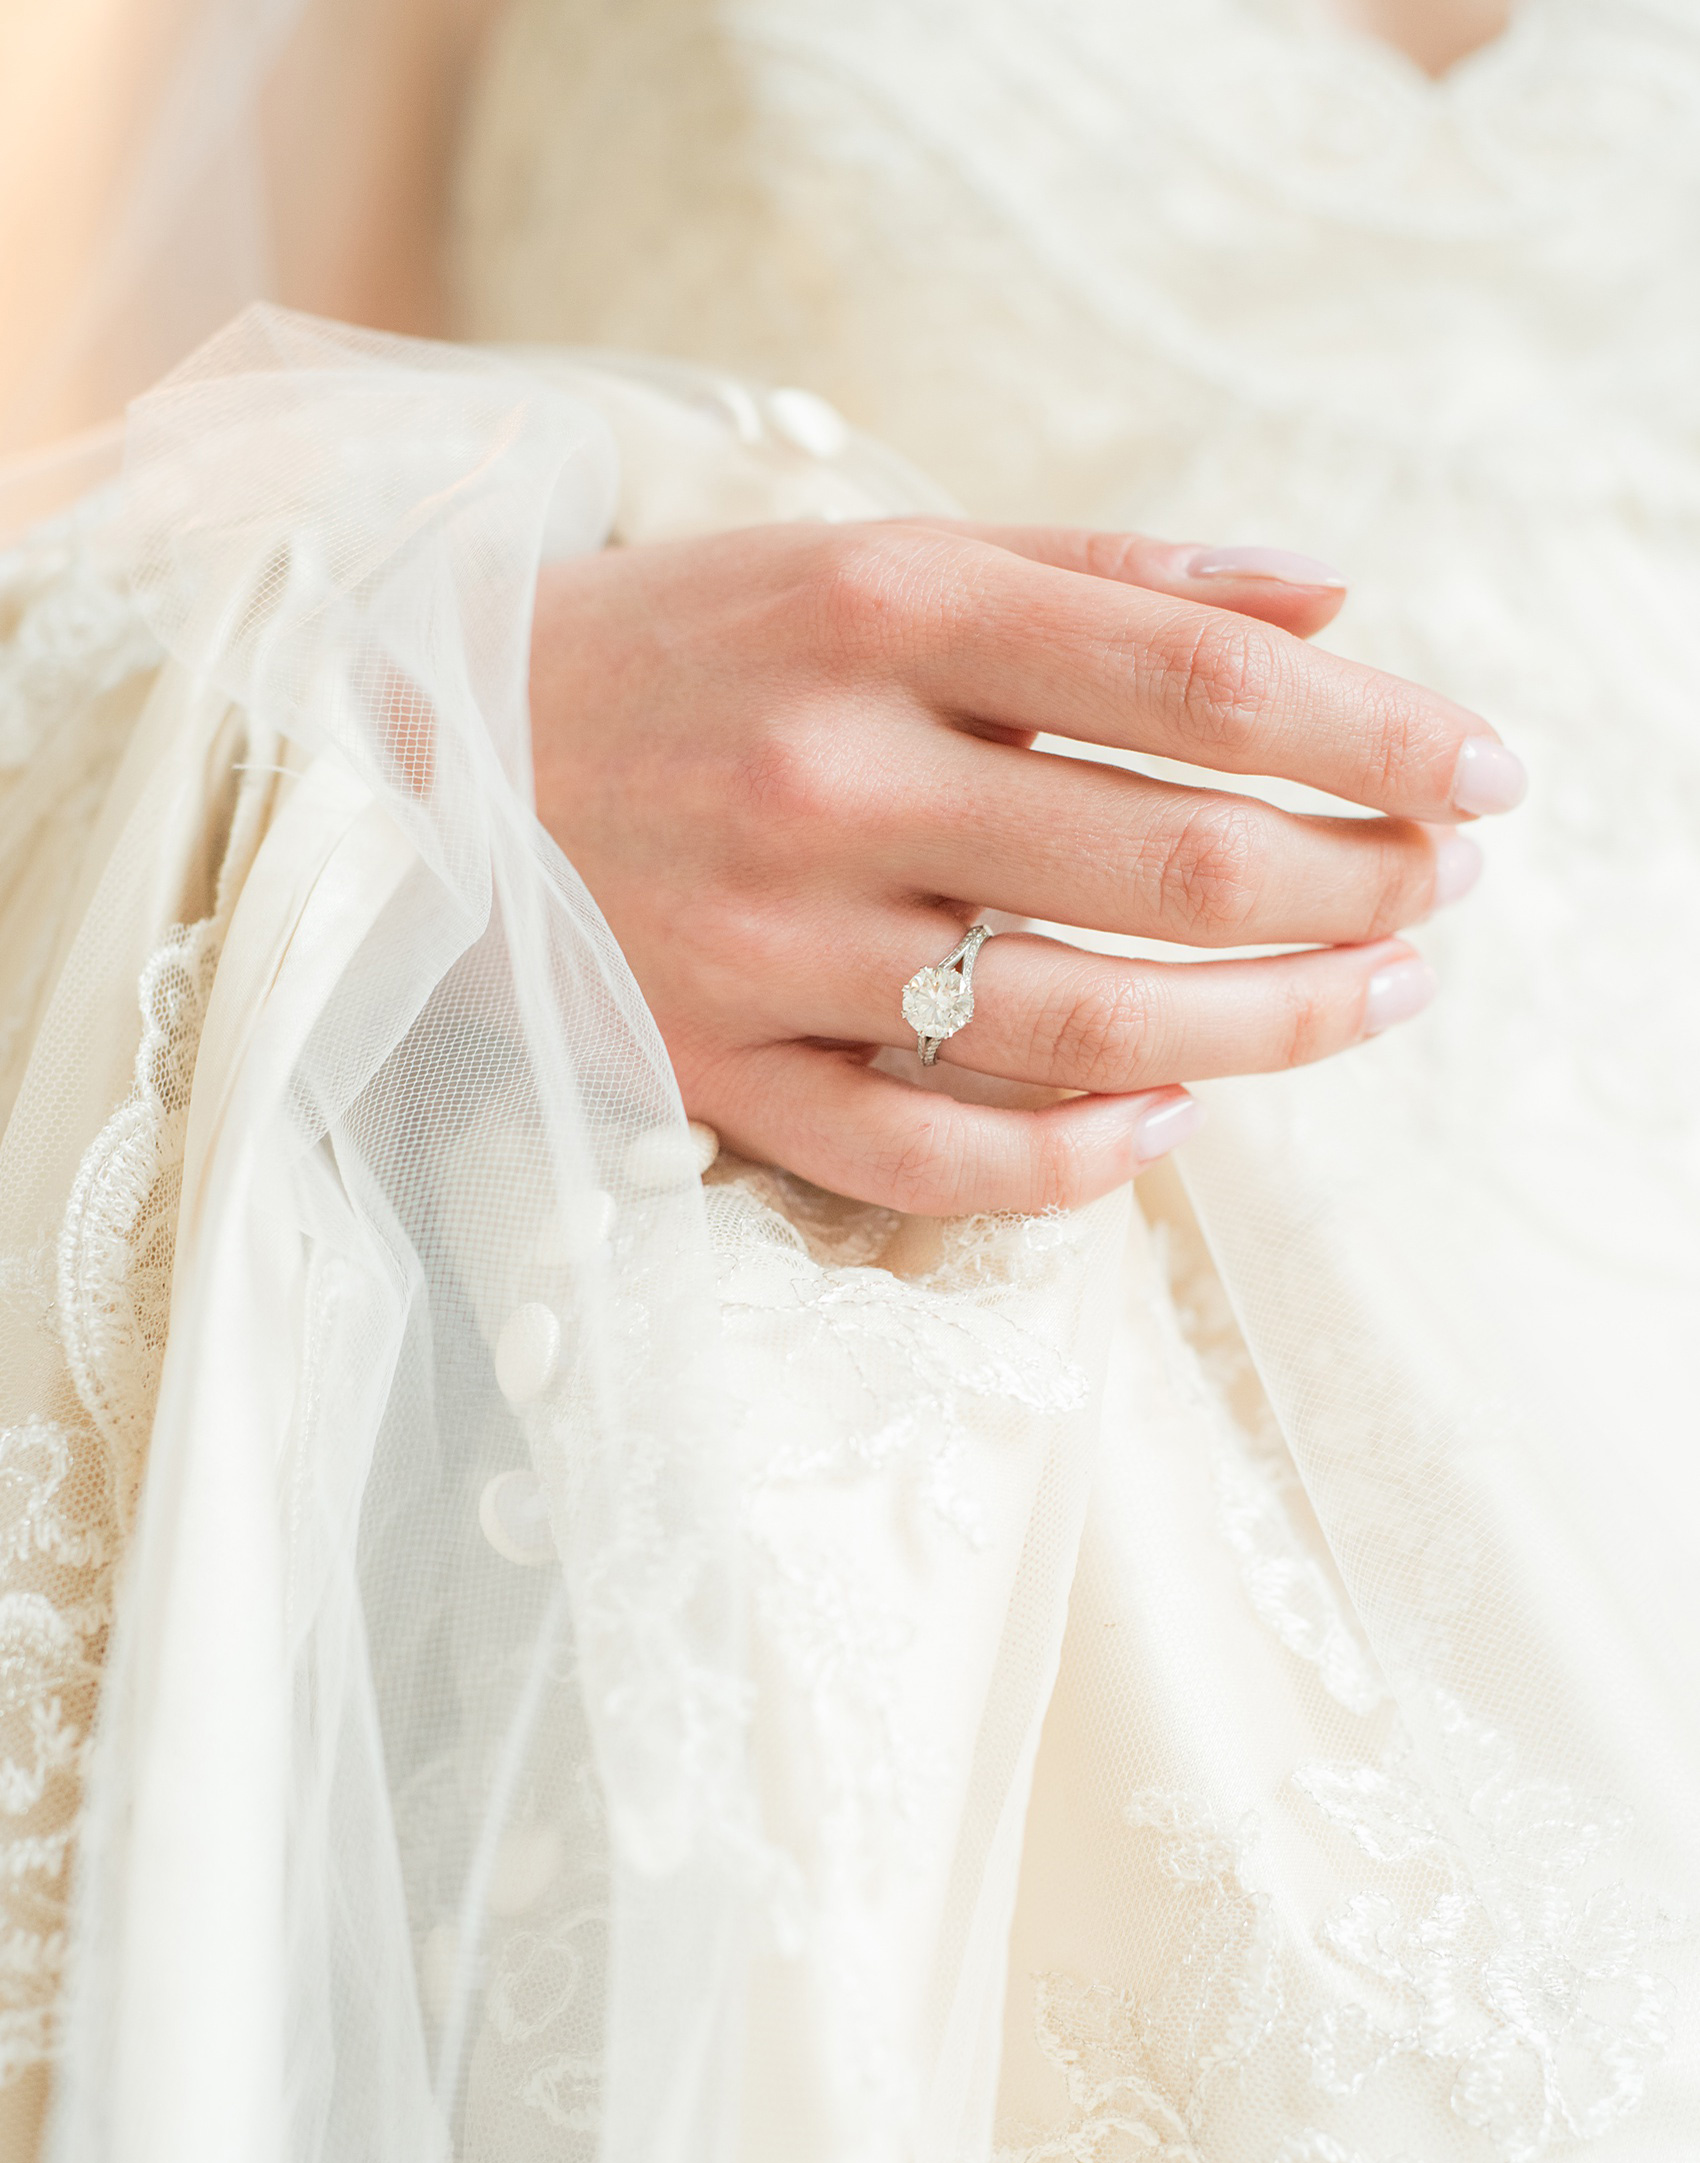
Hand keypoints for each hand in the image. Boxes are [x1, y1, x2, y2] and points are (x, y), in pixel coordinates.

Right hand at [528, 520, 1520, 1214]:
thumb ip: (1100, 576)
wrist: (415, 752)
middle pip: (1166, 866)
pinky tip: (1169, 1123)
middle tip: (1445, 893)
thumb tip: (1333, 608)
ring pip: (1079, 1026)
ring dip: (1268, 1027)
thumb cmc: (688, 644)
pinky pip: (927, 1156)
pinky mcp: (715, 1074)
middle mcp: (828, 779)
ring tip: (1375, 998)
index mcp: (879, 614)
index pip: (1191, 683)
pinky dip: (1074, 1159)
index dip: (1372, 735)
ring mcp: (768, 947)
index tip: (1485, 772)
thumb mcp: (875, 559)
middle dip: (1354, 886)